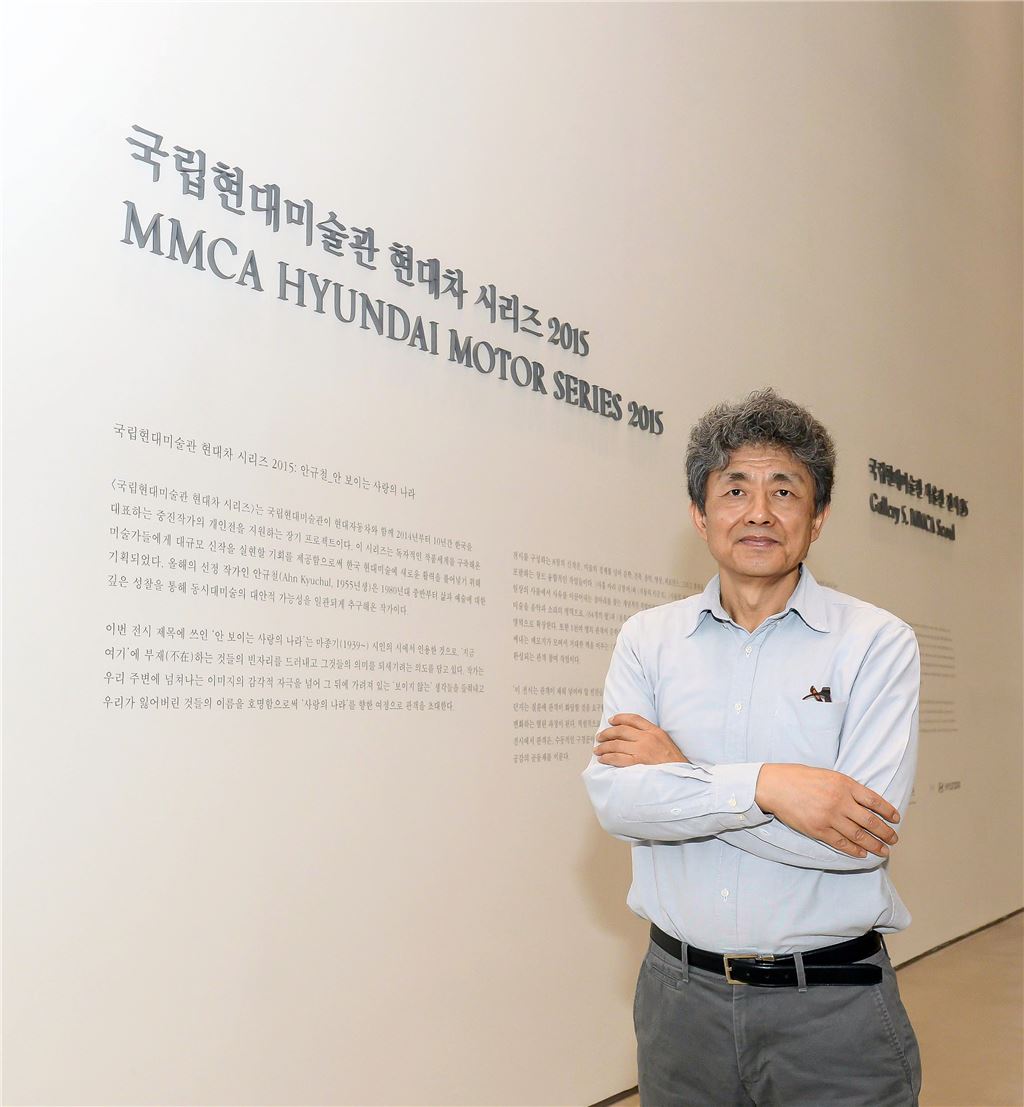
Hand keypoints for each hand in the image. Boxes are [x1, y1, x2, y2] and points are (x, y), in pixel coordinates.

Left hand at [594, 714, 688, 765]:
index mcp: (655, 731)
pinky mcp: (638, 763)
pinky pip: (617, 758)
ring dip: (604, 747)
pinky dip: (607, 758)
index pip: (634, 719)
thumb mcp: (667, 743)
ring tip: (597, 749)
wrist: (684, 778)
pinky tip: (602, 759)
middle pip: (621, 731)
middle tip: (600, 737)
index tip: (611, 721)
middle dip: (607, 733)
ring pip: (616, 744)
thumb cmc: (675, 763)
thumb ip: (653, 737)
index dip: (620, 718)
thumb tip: (635, 736)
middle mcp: (648, 738)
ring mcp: (642, 750)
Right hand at [755, 763, 900, 858]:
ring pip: (859, 836)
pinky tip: (862, 853)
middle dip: (886, 832)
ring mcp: (830, 817)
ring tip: (884, 850)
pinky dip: (854, 850)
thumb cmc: (798, 777)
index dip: (888, 811)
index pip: (875, 801)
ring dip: (875, 845)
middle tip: (893, 838)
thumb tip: (864, 801)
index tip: (896, 818)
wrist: (775, 786)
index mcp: (844, 784)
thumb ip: (846, 787)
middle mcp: (840, 801)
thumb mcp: (827, 775)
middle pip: (871, 821)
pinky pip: (842, 843)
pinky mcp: (818, 830)